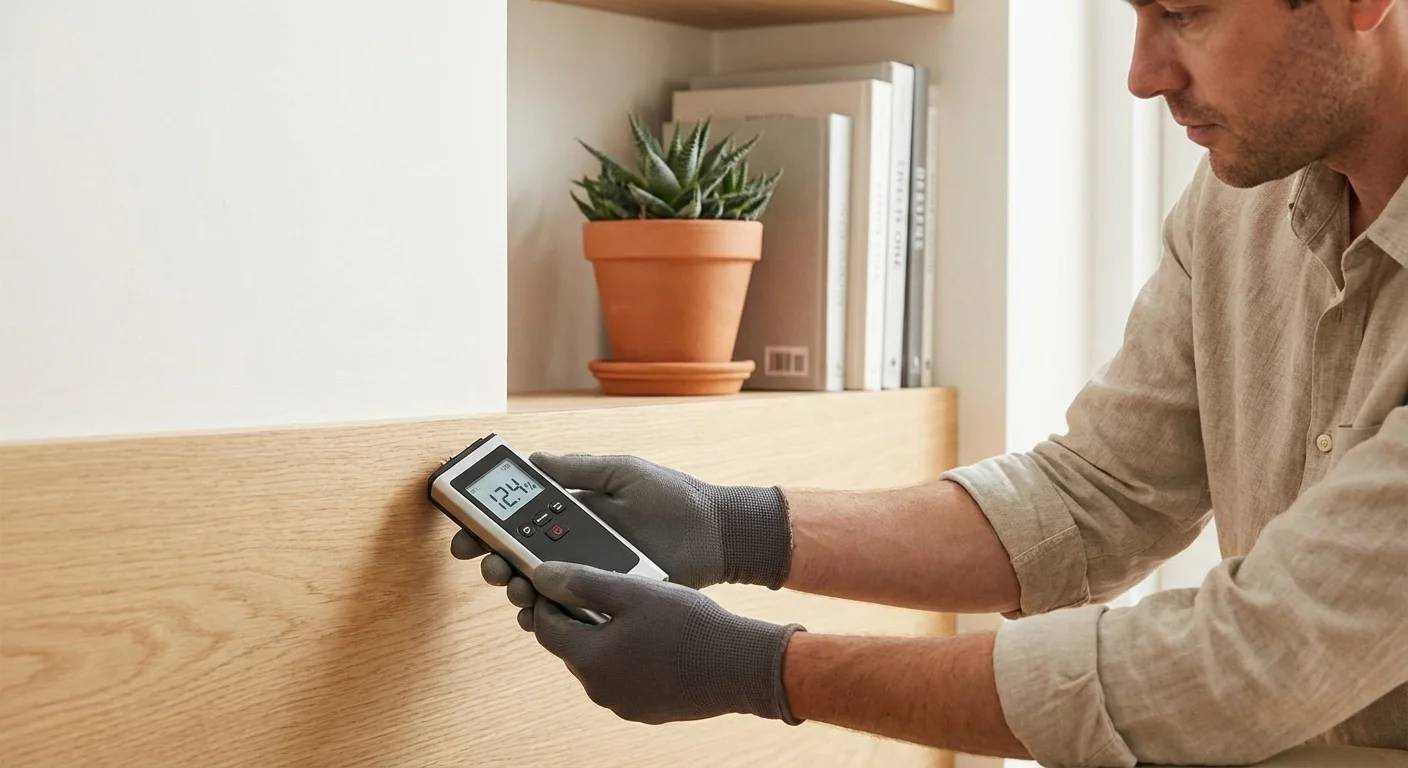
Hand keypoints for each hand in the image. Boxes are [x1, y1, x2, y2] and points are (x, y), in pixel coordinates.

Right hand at [450, 452, 793, 621]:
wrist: (718, 534)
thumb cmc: (673, 498)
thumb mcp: (622, 472)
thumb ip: (578, 469)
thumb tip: (533, 460)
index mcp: (575, 511)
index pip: (519, 519)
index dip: (487, 526)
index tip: (463, 530)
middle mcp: (576, 544)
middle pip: (518, 556)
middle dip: (492, 560)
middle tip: (487, 563)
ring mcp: (590, 574)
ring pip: (537, 586)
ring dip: (514, 588)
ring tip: (513, 587)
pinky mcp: (607, 600)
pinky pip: (567, 612)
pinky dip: (544, 615)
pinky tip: (534, 615)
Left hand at [525, 560, 805, 724]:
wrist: (739, 666)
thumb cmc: (688, 625)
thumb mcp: (633, 591)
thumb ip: (582, 582)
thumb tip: (541, 575)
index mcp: (588, 659)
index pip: (544, 628)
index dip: (546, 600)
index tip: (558, 580)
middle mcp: (598, 689)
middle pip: (571, 647)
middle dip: (577, 618)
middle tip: (601, 590)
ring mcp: (622, 704)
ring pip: (599, 663)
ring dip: (604, 638)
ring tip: (633, 611)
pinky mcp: (646, 710)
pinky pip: (623, 679)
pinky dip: (628, 658)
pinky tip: (653, 638)